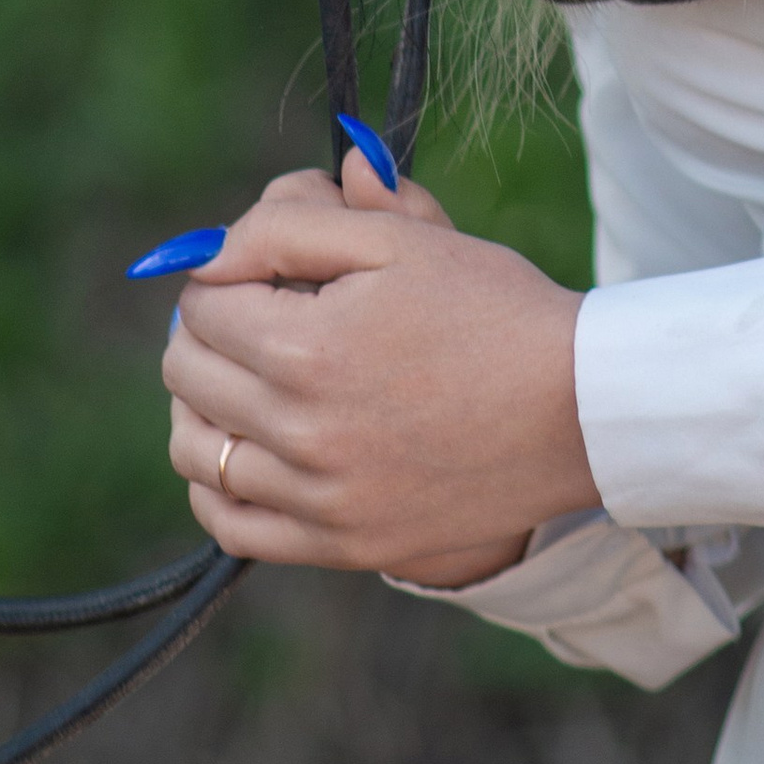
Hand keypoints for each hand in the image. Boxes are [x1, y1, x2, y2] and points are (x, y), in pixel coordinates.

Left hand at [162, 149, 593, 586]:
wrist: (577, 408)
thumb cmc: (494, 309)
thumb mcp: (402, 238)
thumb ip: (297, 218)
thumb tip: (214, 239)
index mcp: (307, 348)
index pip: (202, 300)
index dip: (226, 267)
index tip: (267, 263)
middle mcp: (301, 433)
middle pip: (186, 370)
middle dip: (210, 324)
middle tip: (260, 306)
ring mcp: (320, 499)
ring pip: (195, 451)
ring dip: (203, 401)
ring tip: (249, 373)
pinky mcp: (343, 544)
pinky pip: (231, 525)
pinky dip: (220, 485)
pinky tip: (249, 448)